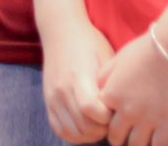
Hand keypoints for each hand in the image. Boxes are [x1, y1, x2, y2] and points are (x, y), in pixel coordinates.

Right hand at [41, 17, 113, 142]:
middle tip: (111, 120)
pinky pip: (59, 130)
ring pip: (72, 132)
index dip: (107, 117)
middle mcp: (61, 89)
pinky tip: (85, 126)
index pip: (90, 109)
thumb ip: (110, 85)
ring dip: (89, 135)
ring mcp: (52, 98)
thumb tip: (120, 111)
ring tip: (99, 124)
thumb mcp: (105, 58)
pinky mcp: (47, 102)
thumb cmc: (89, 43)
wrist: (61, 31)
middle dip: (102, 129)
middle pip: (83, 125)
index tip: (116, 110)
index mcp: (78, 76)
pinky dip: (74, 134)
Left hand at [98, 30, 167, 145]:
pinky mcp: (167, 125)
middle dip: (116, 138)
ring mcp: (147, 120)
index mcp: (111, 96)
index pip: (100, 117)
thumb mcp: (115, 61)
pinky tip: (154, 144)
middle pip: (115, 137)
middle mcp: (126, 112)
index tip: (110, 120)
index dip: (104, 120)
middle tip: (122, 137)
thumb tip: (99, 90)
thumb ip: (104, 78)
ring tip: (136, 143)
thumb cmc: (142, 51)